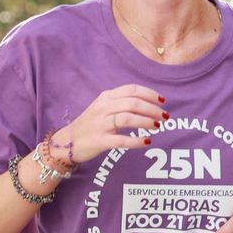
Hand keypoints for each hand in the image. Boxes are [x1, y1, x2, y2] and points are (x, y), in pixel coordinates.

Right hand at [53, 85, 167, 163]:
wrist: (67, 142)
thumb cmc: (91, 124)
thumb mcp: (104, 107)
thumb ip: (122, 102)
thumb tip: (149, 102)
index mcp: (106, 97)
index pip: (132, 90)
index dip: (150, 94)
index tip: (162, 100)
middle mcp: (103, 108)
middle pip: (133, 103)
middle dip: (153, 109)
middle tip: (165, 117)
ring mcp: (100, 124)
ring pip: (128, 118)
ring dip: (147, 122)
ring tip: (158, 126)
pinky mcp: (99, 140)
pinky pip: (121, 140)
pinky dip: (136, 141)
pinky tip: (147, 141)